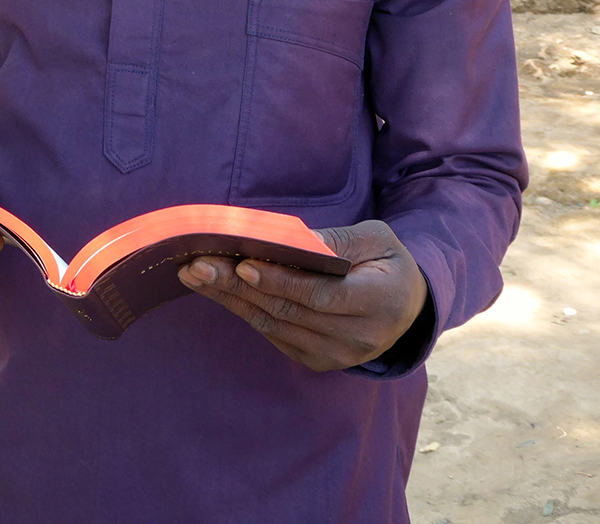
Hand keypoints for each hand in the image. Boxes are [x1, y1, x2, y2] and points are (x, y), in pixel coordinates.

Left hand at [177, 219, 428, 371]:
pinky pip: (273, 334)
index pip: (319, 295)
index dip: (280, 281)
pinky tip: (217, 289)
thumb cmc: (386, 262)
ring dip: (229, 299)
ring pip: (273, 325)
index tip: (243, 264)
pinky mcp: (316, 361)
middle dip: (237, 286)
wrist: (405, 309)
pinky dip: (243, 310)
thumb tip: (290, 241)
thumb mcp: (376, 239)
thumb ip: (338, 242)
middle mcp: (356, 338)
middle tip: (197, 266)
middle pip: (287, 311)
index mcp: (378, 302)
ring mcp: (335, 355)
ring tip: (194, 274)